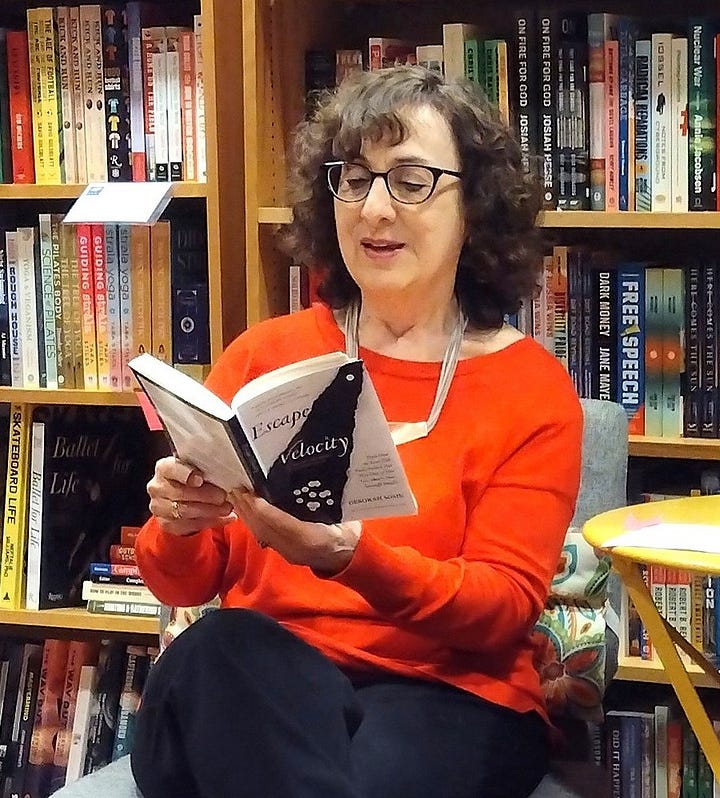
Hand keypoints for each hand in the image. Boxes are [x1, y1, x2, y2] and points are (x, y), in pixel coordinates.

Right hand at [147, 456, 235, 536]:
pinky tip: (224, 518)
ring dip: (210, 511)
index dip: (186, 474)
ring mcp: (159, 507)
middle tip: (223, 496)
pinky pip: (189, 525)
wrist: (180, 499)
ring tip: (227, 508)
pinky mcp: (166, 524)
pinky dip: (210, 522)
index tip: (200, 479)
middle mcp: (158, 487)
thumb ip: (205, 470)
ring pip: (185, 511)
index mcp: (164, 468)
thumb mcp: (197, 469)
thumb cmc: (191, 480)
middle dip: (205, 495)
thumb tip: (225, 473)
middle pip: (180, 493)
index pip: (171, 469)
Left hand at [231, 490, 361, 573]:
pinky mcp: (286, 553)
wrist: (351, 556)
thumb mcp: (340, 513)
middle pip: (265, 528)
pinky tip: (248, 511)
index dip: (261, 507)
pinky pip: (265, 537)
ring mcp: (290, 553)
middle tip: (236, 488)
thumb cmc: (348, 530)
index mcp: (312, 537)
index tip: (249, 491)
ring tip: (237, 497)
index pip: (279, 522)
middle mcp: (297, 548)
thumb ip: (322, 500)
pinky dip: (254, 523)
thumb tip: (299, 479)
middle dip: (248, 509)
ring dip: (247, 516)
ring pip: (262, 534)